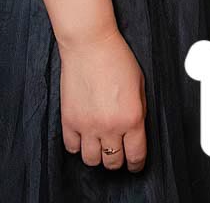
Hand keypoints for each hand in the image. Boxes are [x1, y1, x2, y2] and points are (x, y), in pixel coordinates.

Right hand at [58, 26, 147, 171]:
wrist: (90, 45)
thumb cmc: (117, 60)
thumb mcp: (140, 86)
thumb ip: (139, 112)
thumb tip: (136, 132)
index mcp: (132, 118)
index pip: (136, 155)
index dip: (136, 164)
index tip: (135, 164)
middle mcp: (110, 126)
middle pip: (113, 161)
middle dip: (117, 159)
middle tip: (117, 151)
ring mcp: (87, 125)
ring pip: (92, 160)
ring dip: (97, 155)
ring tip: (100, 145)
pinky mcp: (69, 120)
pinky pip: (72, 147)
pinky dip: (78, 146)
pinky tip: (83, 136)